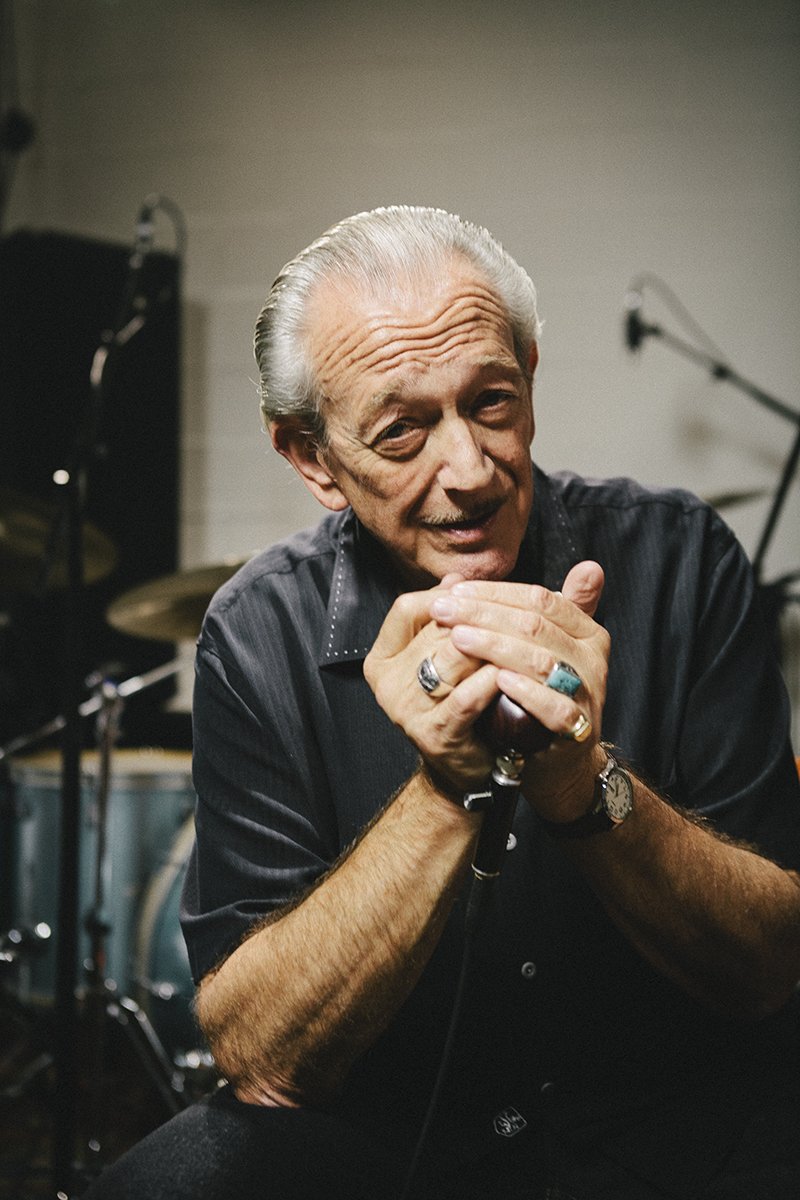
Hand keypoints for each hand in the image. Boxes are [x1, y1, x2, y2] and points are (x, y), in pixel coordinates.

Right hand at [364, 575, 500, 794]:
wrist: (470, 766)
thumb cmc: (462, 704)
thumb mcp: (448, 657)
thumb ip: (449, 620)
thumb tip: (457, 579)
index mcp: (383, 659)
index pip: (407, 608)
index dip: (444, 595)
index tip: (477, 594)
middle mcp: (388, 683)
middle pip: (435, 630)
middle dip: (478, 618)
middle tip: (515, 609)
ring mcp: (408, 710)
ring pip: (452, 657)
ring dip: (490, 643)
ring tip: (522, 634)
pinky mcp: (435, 734)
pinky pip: (467, 697)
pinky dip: (492, 680)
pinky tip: (514, 670)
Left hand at [428, 561, 609, 820]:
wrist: (557, 762)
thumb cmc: (541, 696)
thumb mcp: (541, 648)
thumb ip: (536, 612)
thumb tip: (542, 568)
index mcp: (586, 631)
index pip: (539, 598)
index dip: (494, 593)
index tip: (454, 591)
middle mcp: (592, 658)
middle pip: (535, 625)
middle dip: (483, 614)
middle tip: (442, 610)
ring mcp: (588, 694)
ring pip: (541, 660)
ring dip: (496, 646)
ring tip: (458, 637)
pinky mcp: (579, 730)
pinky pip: (554, 707)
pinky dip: (526, 691)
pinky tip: (496, 680)